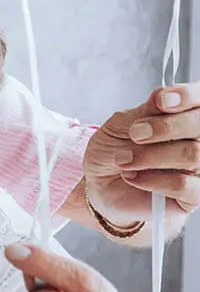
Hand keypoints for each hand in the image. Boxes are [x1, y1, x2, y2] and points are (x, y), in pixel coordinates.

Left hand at [84, 83, 199, 232]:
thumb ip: (145, 111)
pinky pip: (184, 185)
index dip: (187, 96)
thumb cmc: (116, 149)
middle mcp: (199, 140)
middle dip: (166, 127)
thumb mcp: (122, 124)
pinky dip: (152, 179)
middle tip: (135, 134)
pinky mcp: (194, 196)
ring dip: (151, 155)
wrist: (102, 183)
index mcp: (186, 116)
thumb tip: (162, 95)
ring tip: (123, 159)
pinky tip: (133, 177)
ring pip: (193, 154)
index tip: (161, 100)